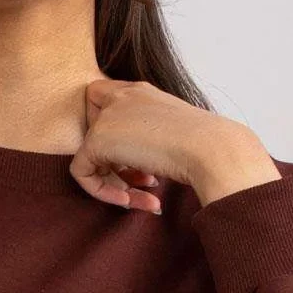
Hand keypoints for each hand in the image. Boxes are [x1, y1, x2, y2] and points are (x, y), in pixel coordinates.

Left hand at [72, 77, 258, 212]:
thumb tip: (135, 163)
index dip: (111, 130)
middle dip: (110, 156)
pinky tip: (131, 200)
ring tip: (144, 197)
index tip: (137, 157)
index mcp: (141, 92)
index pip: (105, 99)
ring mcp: (108, 116)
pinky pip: (82, 172)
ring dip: (114, 183)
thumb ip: (148, 137)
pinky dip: (102, 192)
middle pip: (91, 125)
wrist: (211, 148)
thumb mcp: (175, 133)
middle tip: (140, 178)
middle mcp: (122, 97)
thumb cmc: (205, 145)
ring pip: (88, 153)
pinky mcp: (97, 139)